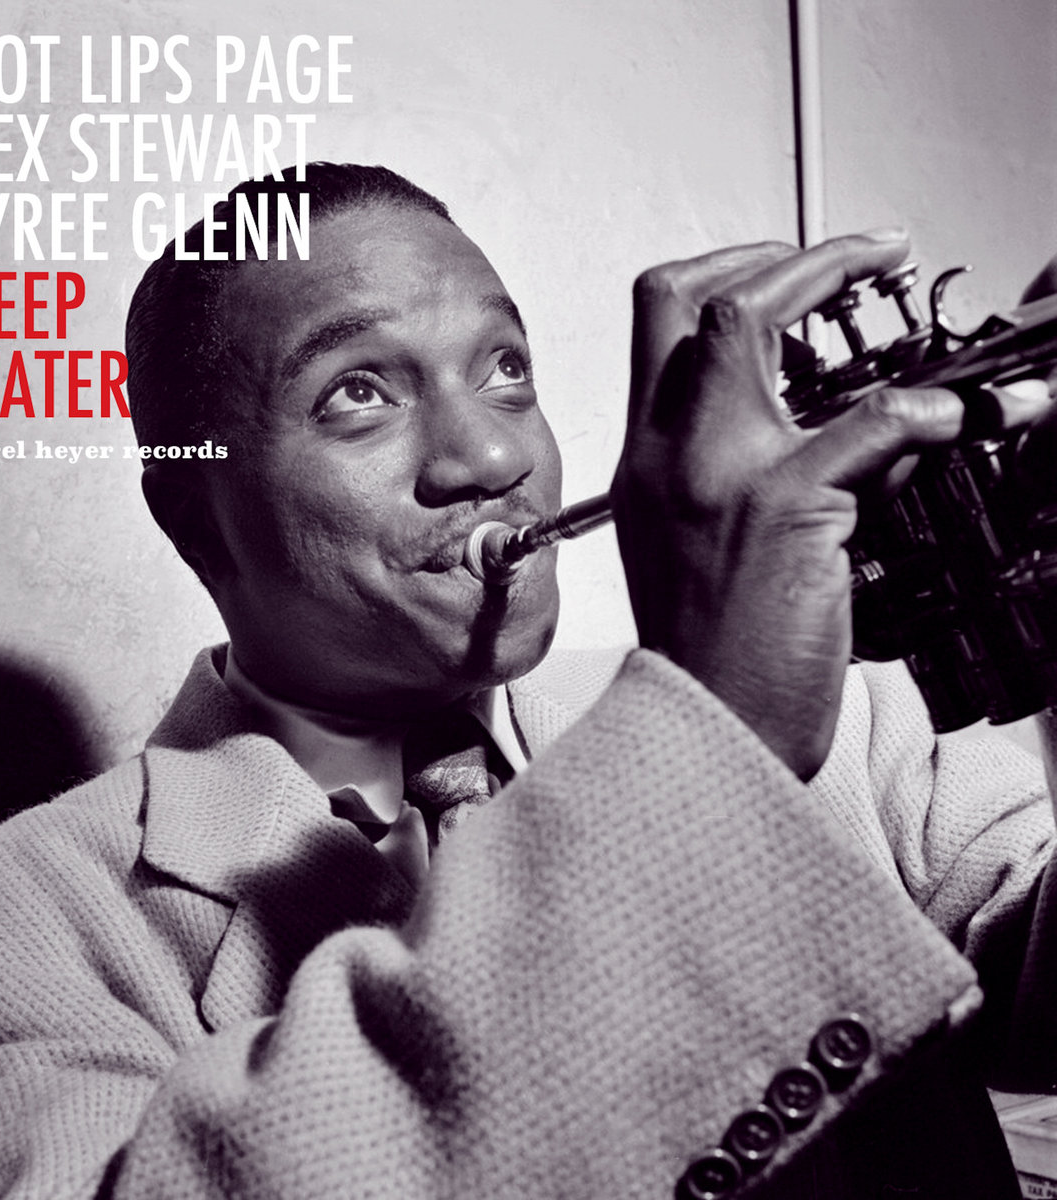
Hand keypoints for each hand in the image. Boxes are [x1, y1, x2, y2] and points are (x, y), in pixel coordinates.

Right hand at [611, 232, 964, 778]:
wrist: (709, 729)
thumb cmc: (712, 647)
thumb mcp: (706, 545)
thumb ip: (767, 471)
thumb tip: (872, 424)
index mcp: (647, 461)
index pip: (658, 325)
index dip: (724, 271)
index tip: (786, 268)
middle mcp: (666, 454)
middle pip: (691, 299)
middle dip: (782, 255)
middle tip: (860, 256)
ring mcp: (716, 474)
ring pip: (751, 324)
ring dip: (837, 283)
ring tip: (901, 286)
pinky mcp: (780, 507)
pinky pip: (866, 425)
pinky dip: (926, 412)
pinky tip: (961, 421)